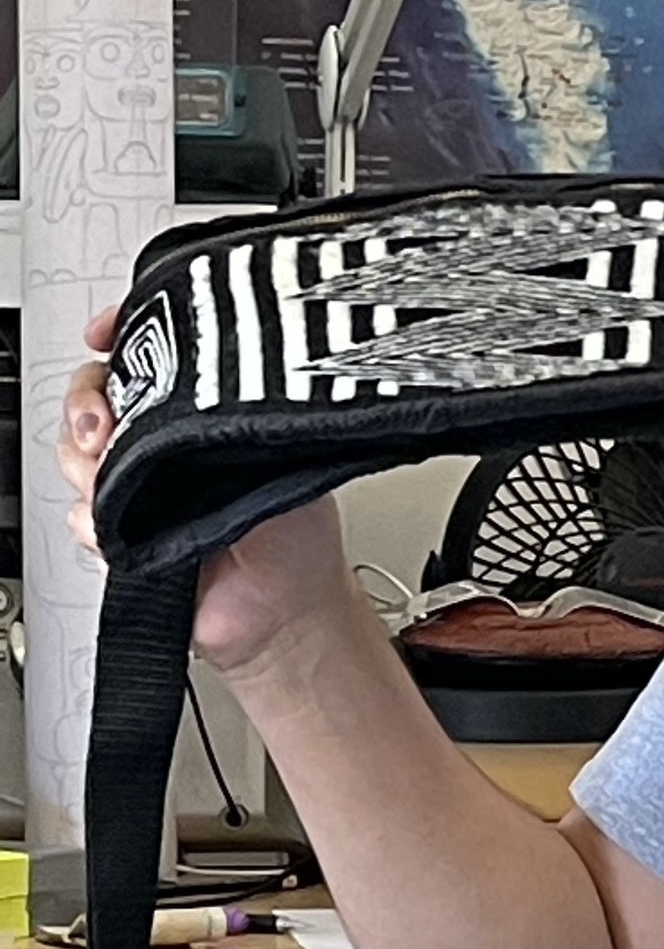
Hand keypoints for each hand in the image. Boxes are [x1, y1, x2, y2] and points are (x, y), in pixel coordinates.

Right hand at [59, 303, 361, 678]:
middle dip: (89, 402)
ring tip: (121, 483)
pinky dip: (93, 520)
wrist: (286, 616)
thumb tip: (212, 391)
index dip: (123, 335)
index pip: (152, 355)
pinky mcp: (121, 533)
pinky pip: (81, 513)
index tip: (107, 333)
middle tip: (105, 425)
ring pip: (76, 452)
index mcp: (207, 413)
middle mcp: (167, 444)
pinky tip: (123, 527)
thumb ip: (247, 421)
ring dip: (90, 465)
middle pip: (96, 395)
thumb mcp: (289, 459)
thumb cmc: (302, 538)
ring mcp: (140, 487)